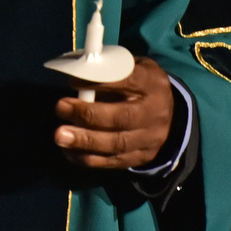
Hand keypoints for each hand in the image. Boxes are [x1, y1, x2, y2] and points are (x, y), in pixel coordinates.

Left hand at [53, 56, 174, 168]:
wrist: (170, 116)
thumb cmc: (141, 86)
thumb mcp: (133, 68)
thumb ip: (110, 69)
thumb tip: (75, 71)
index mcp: (152, 84)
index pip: (128, 80)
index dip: (99, 82)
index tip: (73, 81)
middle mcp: (154, 113)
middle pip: (122, 117)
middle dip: (88, 114)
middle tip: (60, 108)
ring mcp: (149, 139)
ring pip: (116, 144)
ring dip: (84, 141)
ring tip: (60, 135)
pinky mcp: (141, 158)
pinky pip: (112, 162)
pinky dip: (87, 158)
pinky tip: (68, 150)